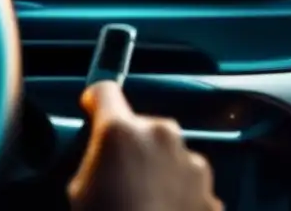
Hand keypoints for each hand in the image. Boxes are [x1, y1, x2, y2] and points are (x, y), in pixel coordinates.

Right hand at [69, 82, 222, 210]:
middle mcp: (160, 136)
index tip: (93, 108)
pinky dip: (179, 196)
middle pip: (142, 125)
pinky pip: (189, 184)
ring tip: (144, 204)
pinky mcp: (211, 192)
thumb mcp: (79, 188)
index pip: (105, 91)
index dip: (95, 101)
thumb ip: (96, 158)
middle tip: (120, 176)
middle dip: (133, 144)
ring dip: (159, 169)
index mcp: (120, 131)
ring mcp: (191, 164)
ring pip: (170, 154)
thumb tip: (104, 156)